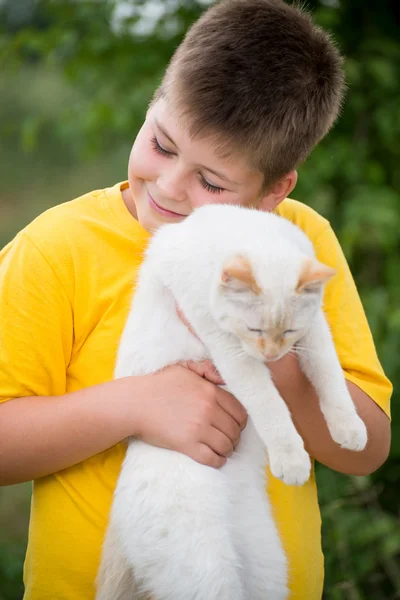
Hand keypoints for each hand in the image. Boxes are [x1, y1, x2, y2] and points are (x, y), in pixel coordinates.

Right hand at [129, 363, 246, 467]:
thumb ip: (207, 370)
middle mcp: (208, 409)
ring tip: (223, 450)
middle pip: (235, 430)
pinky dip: (218, 461)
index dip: (240, 421)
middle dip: (235, 437)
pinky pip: (212, 458)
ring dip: (228, 450)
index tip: (235, 425)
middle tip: (229, 439)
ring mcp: (198, 428)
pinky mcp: (187, 444)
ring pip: (226, 445)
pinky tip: (217, 459)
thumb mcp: (184, 368)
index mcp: (210, 391)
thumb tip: (225, 380)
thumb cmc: (159, 384)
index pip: (239, 411)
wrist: (135, 403)